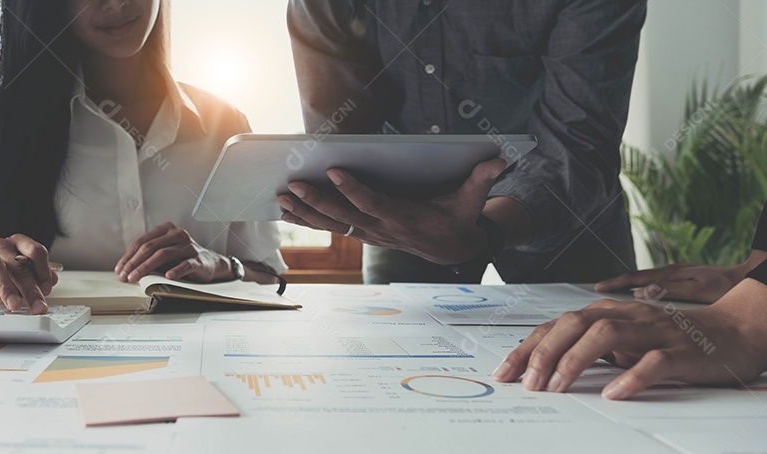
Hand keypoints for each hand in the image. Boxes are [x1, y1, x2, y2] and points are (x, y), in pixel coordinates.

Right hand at [0, 234, 57, 313]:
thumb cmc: (2, 272)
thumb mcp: (22, 272)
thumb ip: (38, 275)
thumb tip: (53, 280)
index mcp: (19, 243)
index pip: (36, 251)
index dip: (43, 271)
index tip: (46, 289)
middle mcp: (2, 246)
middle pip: (19, 266)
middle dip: (30, 289)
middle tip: (37, 306)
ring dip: (6, 288)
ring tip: (14, 304)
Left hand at [115, 222, 231, 282]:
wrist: (210, 263)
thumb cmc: (183, 258)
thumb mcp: (164, 254)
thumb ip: (148, 257)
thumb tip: (126, 269)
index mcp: (166, 230)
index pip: (142, 242)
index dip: (128, 256)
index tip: (119, 269)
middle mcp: (177, 234)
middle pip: (150, 247)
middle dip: (134, 263)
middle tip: (125, 276)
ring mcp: (188, 246)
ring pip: (163, 254)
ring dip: (146, 267)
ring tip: (136, 278)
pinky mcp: (198, 259)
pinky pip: (185, 264)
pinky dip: (176, 270)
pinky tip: (168, 276)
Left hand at [277, 158, 505, 264]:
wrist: (451, 249)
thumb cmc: (457, 219)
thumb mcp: (471, 202)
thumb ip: (481, 180)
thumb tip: (499, 162)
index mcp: (403, 217)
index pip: (373, 203)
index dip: (352, 189)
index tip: (334, 171)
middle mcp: (381, 228)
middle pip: (343, 215)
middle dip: (316, 201)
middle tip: (292, 185)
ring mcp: (370, 233)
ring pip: (332, 224)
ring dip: (305, 212)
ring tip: (281, 199)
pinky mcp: (364, 233)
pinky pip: (332, 227)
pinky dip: (310, 219)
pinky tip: (288, 210)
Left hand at [492, 296, 766, 399]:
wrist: (728, 331)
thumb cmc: (667, 338)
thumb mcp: (620, 340)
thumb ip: (586, 348)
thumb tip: (542, 369)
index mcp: (605, 313)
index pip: (555, 326)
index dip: (527, 349)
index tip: (505, 373)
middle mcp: (624, 316)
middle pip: (573, 324)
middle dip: (545, 353)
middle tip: (529, 385)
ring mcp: (651, 331)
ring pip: (606, 334)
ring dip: (576, 360)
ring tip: (558, 387)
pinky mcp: (679, 350)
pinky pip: (653, 361)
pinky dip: (631, 376)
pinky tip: (613, 393)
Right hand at [595, 264, 744, 303]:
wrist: (752, 277)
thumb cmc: (728, 286)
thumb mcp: (699, 290)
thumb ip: (669, 291)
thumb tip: (639, 293)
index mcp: (672, 274)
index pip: (635, 278)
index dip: (615, 285)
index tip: (597, 290)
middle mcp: (672, 272)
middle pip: (637, 277)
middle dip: (615, 284)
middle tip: (596, 291)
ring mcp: (679, 275)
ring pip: (646, 280)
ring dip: (627, 286)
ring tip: (611, 294)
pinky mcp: (686, 279)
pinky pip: (657, 283)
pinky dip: (643, 289)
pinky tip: (641, 297)